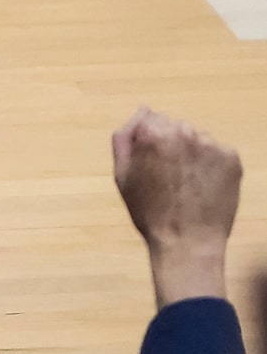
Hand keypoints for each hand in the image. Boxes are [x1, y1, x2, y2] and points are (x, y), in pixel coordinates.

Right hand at [113, 107, 240, 306]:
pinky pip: (217, 151)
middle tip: (169, 175)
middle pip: (174, 125)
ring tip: (188, 181)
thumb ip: (124, 137)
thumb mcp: (121, 174)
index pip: (150, 118)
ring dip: (192, 152)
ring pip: (196, 137)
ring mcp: (211, 144)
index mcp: (153, 133)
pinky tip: (204, 184)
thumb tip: (142, 111)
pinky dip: (211, 163)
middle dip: (171, 143)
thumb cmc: (148, 211)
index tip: (151, 163)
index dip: (148, 141)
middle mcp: (183, 131)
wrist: (187, 242)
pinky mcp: (232, 158)